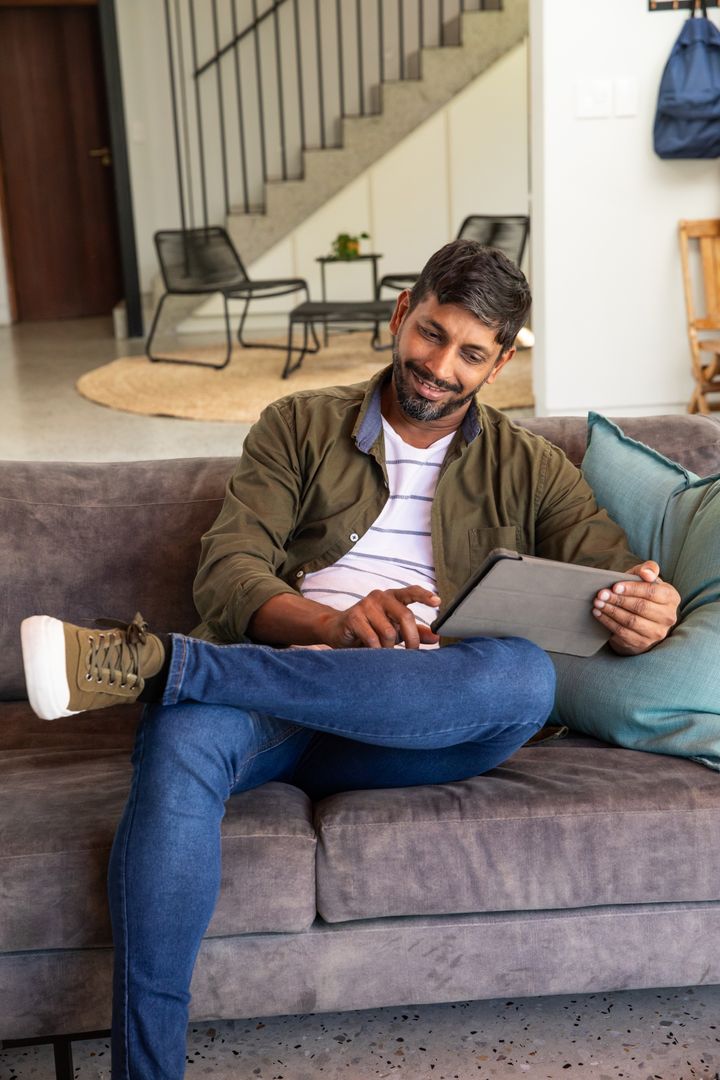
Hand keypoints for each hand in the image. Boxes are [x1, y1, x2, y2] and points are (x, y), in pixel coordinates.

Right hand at [320, 586, 440, 648]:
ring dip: (389, 648)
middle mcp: (380, 597)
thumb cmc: (371, 628)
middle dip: (411, 639)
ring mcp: (366, 605)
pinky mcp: (354, 617)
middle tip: (412, 652)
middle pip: (405, 616)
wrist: (337, 630)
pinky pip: (372, 638)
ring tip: (384, 652)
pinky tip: (372, 651)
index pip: (412, 592)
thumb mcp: (395, 629)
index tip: (438, 602)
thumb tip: (436, 637)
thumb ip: (415, 631)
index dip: (425, 596)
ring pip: (389, 631)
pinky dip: (376, 650)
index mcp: (393, 597)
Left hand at [592, 561, 679, 655]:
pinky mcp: (643, 643)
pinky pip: (623, 632)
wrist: (640, 618)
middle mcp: (668, 617)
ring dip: (611, 611)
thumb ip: (649, 569)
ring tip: (597, 603)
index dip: (632, 589)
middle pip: (641, 607)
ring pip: (631, 621)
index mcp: (671, 598)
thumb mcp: (645, 578)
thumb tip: (647, 573)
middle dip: (618, 600)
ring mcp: (657, 633)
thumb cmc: (642, 593)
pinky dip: (608, 622)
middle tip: (601, 594)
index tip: (615, 586)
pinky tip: (598, 614)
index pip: (652, 592)